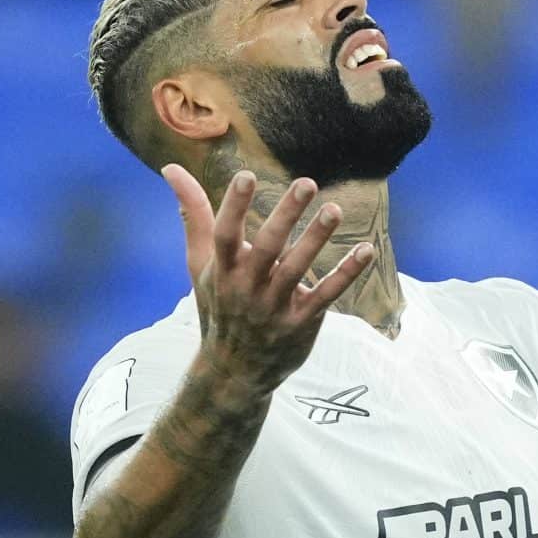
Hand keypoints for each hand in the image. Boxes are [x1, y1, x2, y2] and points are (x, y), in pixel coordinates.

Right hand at [163, 166, 374, 394]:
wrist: (234, 369)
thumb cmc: (218, 303)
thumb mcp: (200, 263)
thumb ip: (194, 214)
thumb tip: (171, 167)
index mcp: (222, 269)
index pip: (225, 234)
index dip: (234, 206)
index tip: (246, 175)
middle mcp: (246, 287)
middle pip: (267, 247)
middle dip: (286, 215)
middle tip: (307, 182)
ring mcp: (274, 306)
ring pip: (297, 269)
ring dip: (316, 239)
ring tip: (334, 210)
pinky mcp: (301, 321)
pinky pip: (326, 295)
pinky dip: (346, 273)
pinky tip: (366, 250)